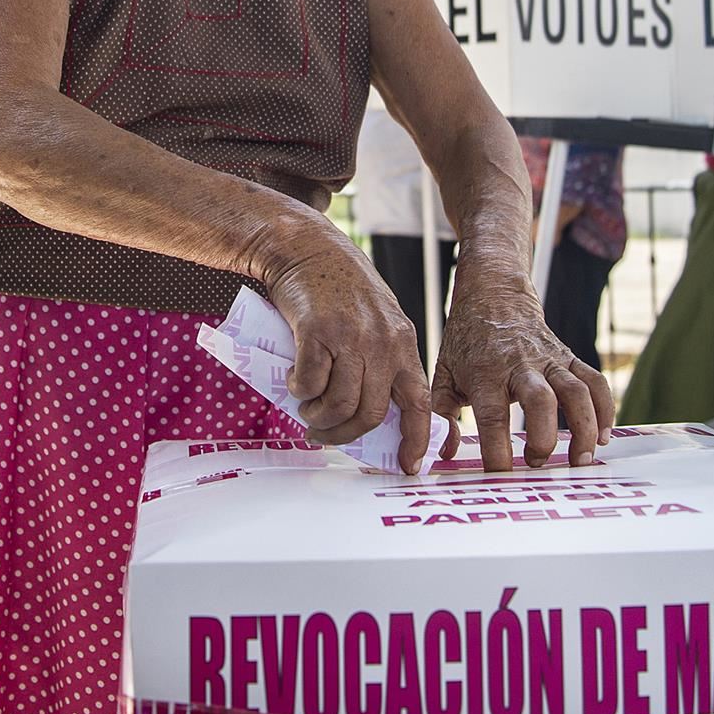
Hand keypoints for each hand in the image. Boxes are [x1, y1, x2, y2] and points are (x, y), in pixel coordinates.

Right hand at [264, 241, 440, 474]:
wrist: (306, 247)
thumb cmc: (339, 287)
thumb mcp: (376, 320)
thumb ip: (380, 359)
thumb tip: (369, 414)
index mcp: (403, 342)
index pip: (420, 401)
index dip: (416, 439)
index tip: (408, 465)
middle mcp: (383, 341)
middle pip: (372, 413)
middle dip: (346, 436)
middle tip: (323, 433)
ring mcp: (351, 336)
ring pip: (341, 404)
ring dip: (319, 418)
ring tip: (306, 410)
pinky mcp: (318, 331)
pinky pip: (310, 384)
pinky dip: (299, 393)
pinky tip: (293, 382)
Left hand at [432, 269, 614, 471]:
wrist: (494, 295)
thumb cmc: (467, 340)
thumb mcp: (444, 374)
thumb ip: (442, 415)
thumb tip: (447, 452)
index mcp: (485, 373)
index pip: (492, 417)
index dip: (497, 451)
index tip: (499, 473)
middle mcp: (520, 365)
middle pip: (540, 401)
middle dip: (543, 438)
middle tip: (536, 462)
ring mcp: (549, 359)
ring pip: (575, 392)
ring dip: (584, 428)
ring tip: (580, 459)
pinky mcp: (569, 356)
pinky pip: (595, 381)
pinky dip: (605, 409)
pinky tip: (603, 436)